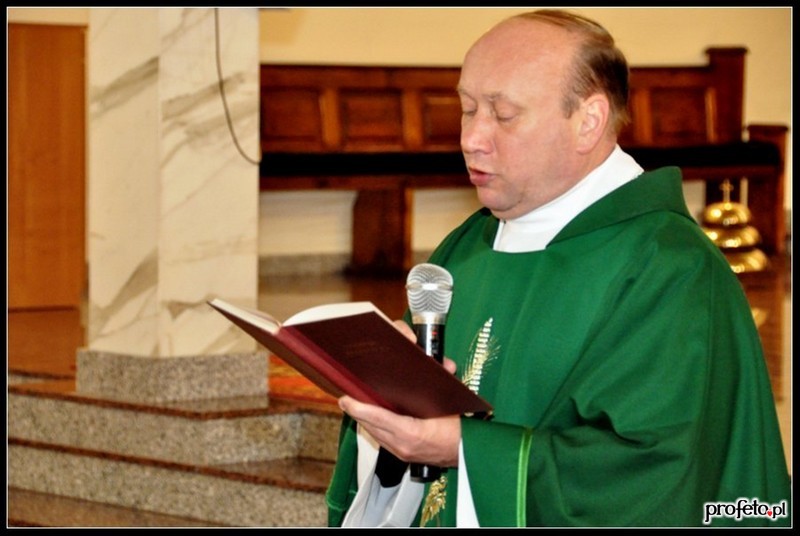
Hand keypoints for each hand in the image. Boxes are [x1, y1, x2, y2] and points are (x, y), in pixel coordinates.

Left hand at [340, 318, 460, 466]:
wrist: (468, 455)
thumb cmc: (462, 433)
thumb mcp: (451, 405)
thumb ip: (443, 384)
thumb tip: (444, 364)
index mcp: (413, 433)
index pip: (378, 418)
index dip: (359, 408)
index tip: (346, 399)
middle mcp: (403, 446)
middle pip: (371, 427)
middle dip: (357, 412)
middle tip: (347, 399)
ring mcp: (402, 453)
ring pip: (375, 434)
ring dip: (364, 420)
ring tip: (355, 406)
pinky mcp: (403, 456)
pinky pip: (383, 440)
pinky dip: (375, 428)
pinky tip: (372, 419)